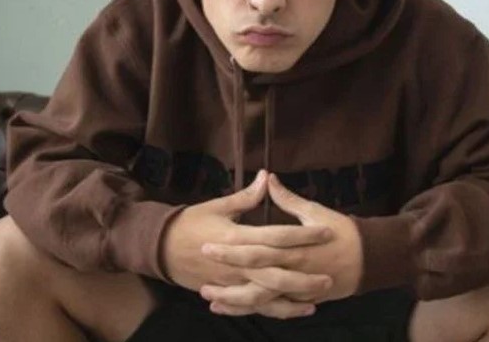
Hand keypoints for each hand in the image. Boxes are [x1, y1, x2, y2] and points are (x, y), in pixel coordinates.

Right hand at [161, 170, 334, 317]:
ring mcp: (230, 282)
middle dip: (304, 277)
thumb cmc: (190, 223)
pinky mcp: (226, 293)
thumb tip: (267, 176)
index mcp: (237, 237)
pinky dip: (273, 311)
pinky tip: (293, 311)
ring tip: (317, 300)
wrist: (159, 248)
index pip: (277, 236)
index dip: (304, 234)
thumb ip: (246, 197)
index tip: (327, 232)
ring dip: (292, 299)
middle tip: (329, 277)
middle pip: (276, 273)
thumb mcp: (217, 206)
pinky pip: (252, 307)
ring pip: (266, 296)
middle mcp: (236, 264)